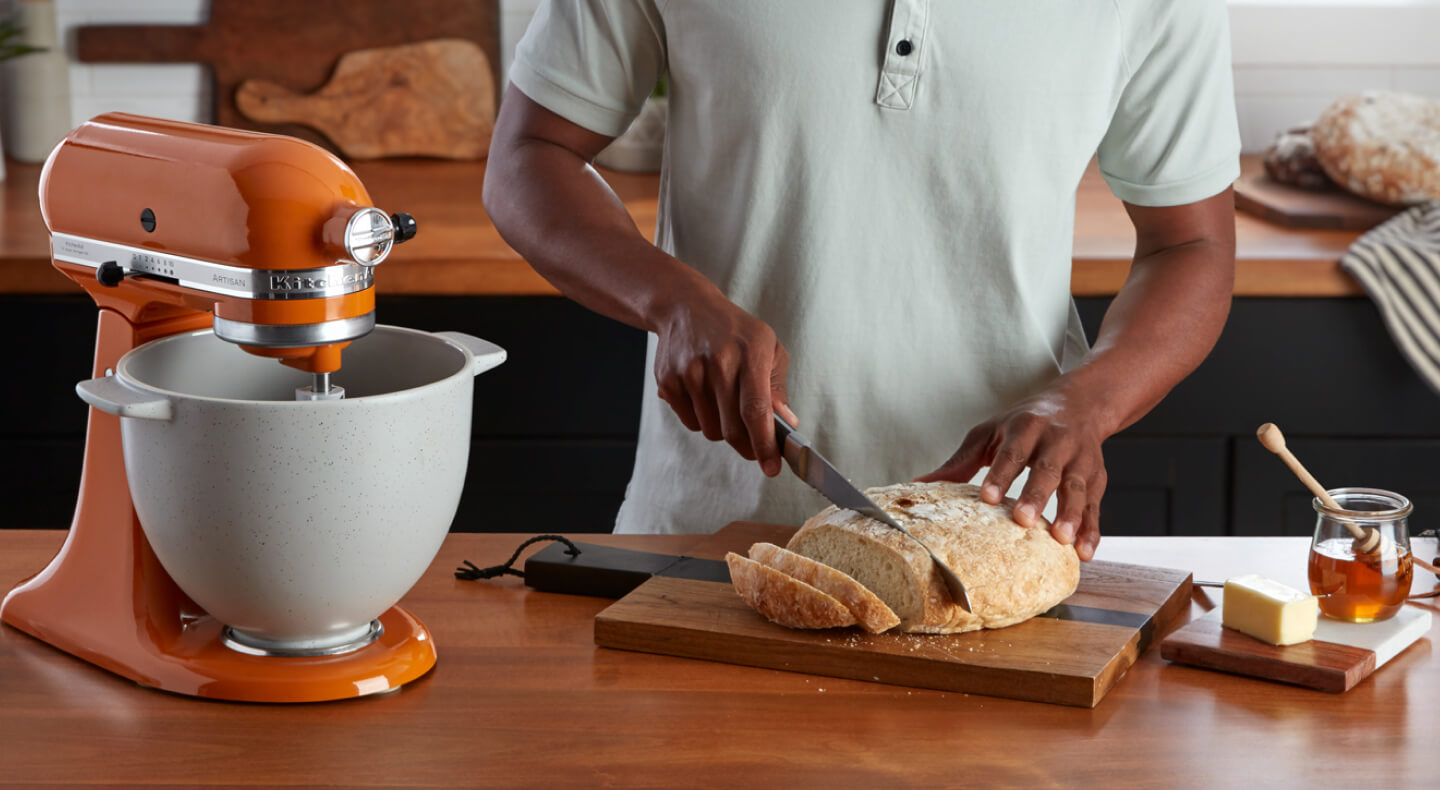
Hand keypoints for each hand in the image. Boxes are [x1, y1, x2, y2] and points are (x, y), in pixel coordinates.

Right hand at [653, 290, 797, 476]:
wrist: (686, 308)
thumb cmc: (734, 331)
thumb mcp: (768, 348)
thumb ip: (777, 389)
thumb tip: (786, 425)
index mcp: (750, 353)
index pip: (756, 410)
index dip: (764, 444)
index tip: (771, 468)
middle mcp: (718, 363)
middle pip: (732, 429)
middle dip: (746, 445)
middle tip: (753, 444)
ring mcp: (690, 373)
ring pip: (710, 430)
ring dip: (722, 429)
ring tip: (724, 402)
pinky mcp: (668, 381)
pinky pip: (690, 422)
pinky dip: (701, 419)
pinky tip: (704, 395)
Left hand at [916, 388, 1108, 560]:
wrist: (1079, 403)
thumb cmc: (1026, 423)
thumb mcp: (991, 433)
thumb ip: (961, 462)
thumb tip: (919, 484)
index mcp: (1026, 427)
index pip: (1011, 452)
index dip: (1000, 474)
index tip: (987, 497)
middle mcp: (1056, 441)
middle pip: (1047, 469)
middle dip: (1036, 494)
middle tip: (1023, 520)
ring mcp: (1080, 459)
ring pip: (1077, 487)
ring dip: (1071, 514)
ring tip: (1060, 539)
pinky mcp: (1097, 478)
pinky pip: (1096, 505)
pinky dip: (1092, 529)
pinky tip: (1084, 552)